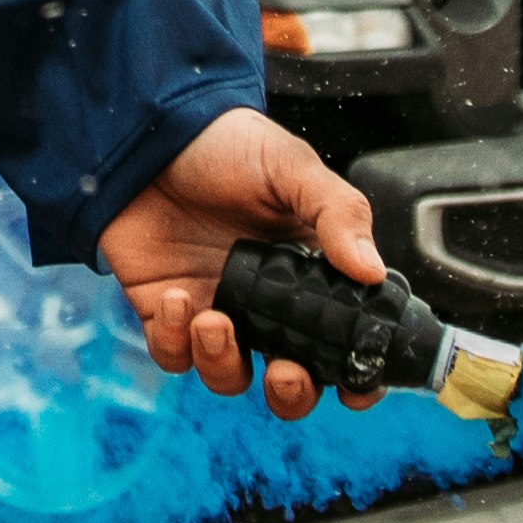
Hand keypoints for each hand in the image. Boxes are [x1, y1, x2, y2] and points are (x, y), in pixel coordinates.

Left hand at [97, 103, 387, 421]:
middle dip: (291, 393)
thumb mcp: (294, 169)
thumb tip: (373, 272)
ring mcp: (214, 308)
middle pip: (288, 380)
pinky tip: (175, 300)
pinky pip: (171, 353)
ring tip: (214, 320)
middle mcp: (263, 302)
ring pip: (228, 376)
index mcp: (307, 274)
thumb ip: (338, 216)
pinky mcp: (163, 310)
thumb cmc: (227, 145)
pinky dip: (174, 341)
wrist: (148, 129)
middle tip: (286, 372)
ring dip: (224, 363)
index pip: (341, 340)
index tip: (354, 389)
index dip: (353, 374)